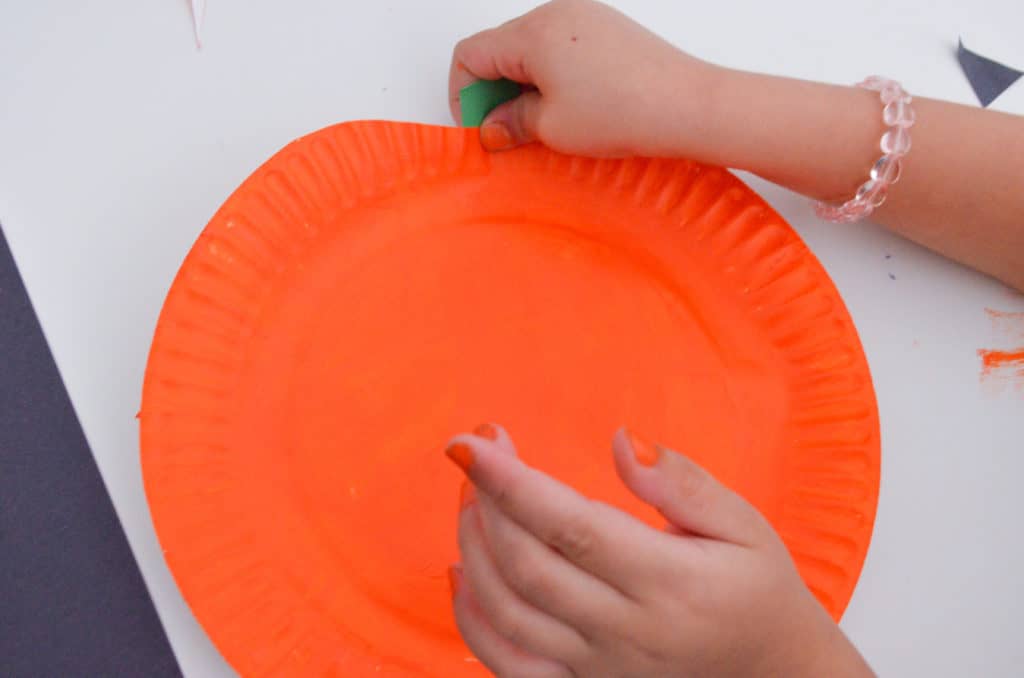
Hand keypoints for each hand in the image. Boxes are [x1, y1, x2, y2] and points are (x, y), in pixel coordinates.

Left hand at [445, 424, 873, 677]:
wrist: (774, 675)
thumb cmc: (756, 588)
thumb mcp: (742, 524)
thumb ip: (682, 482)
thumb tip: (621, 439)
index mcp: (670, 583)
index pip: (572, 528)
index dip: (512, 483)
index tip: (473, 441)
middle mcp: (628, 632)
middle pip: (529, 567)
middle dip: (486, 503)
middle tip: (477, 456)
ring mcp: (600, 670)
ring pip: (508, 614)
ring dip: (474, 549)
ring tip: (470, 499)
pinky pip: (507, 665)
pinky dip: (472, 619)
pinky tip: (462, 570)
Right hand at [448, 0, 714, 155]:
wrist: (685, 106)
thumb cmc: (623, 112)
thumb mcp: (551, 127)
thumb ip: (510, 123)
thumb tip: (492, 128)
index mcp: (532, 32)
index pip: (472, 55)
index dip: (465, 96)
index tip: (481, 128)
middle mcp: (555, 13)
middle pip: (499, 48)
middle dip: (494, 91)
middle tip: (507, 132)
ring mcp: (584, 16)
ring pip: (530, 48)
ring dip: (523, 85)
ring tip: (541, 124)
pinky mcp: (606, 28)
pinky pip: (560, 48)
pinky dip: (551, 76)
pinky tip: (568, 109)